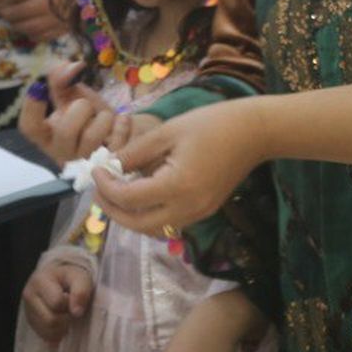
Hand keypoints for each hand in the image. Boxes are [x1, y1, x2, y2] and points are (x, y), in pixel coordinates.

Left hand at [0, 0, 66, 42]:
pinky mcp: (64, 29)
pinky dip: (30, 33)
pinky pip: (41, 36)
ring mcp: (58, 19)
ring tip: (11, 18)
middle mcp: (50, 3)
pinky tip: (27, 26)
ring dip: (15, 24)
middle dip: (4, 12)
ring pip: (28, 27)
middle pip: (19, 13)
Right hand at [21, 62, 143, 163]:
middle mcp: (62, 152)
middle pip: (65, 132)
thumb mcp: (71, 95)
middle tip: (85, 105)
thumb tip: (72, 67)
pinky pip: (117, 143)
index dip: (32, 107)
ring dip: (102, 118)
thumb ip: (63, 79)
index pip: (30, 127)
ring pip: (92, 137)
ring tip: (104, 116)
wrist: (115, 131)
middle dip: (80, 109)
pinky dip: (121, 125)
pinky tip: (121, 120)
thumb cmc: (87, 114)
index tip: (38, 86)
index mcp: (46, 135)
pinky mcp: (109, 164)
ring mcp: (85, 161)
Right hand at [22, 258, 94, 343]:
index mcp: (40, 281)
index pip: (56, 302)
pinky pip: (46, 337)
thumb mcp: (80, 277)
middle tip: (71, 310)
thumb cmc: (69, 277)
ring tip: (66, 315)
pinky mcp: (31, 324)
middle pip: (51, 320)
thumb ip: (81, 291)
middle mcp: (29, 296)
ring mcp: (28, 312)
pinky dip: (58, 333)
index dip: (70, 304)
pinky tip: (61, 322)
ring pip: (48, 332)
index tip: (74, 299)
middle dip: (66, 318)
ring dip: (63, 327)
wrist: (58, 278)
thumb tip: (77, 312)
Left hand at [94, 100, 263, 237]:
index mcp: (177, 186)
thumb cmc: (212, 123)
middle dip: (112, 209)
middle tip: (99, 188)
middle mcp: (188, 208)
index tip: (95, 169)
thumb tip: (108, 165)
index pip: (129, 198)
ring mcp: (199, 213)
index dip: (106, 186)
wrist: (256, 132)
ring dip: (130, 215)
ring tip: (116, 191)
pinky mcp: (205, 211)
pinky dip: (149, 213)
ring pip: (153, 228)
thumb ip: (135, 153)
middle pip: (137, 224)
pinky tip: (142, 191)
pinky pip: (169, 221)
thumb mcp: (167, 132)